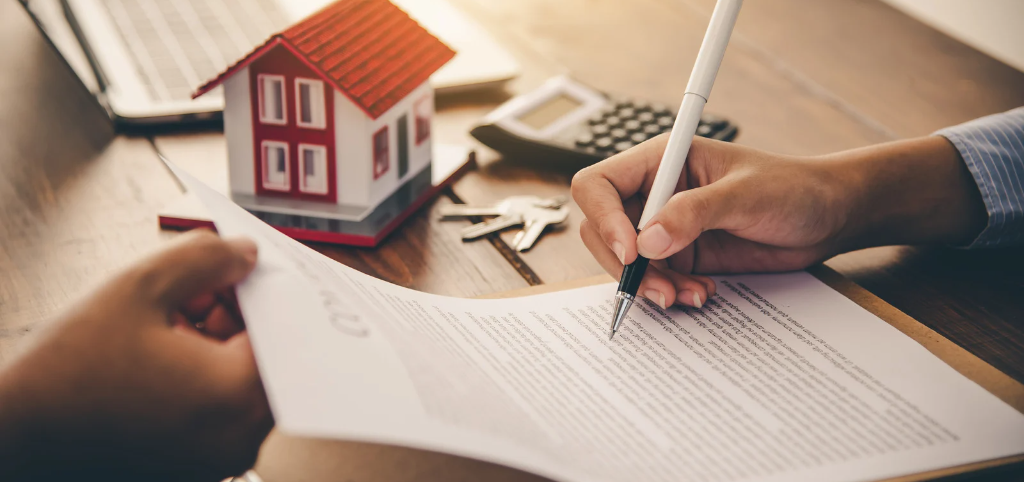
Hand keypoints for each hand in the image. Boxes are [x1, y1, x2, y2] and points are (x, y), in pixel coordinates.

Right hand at [0, 230, 271, 481]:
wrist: (14, 446)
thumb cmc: (68, 373)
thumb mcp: (137, 288)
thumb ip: (205, 258)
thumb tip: (247, 253)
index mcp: (239, 395)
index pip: (283, 327)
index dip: (258, 289)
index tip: (235, 266)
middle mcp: (242, 438)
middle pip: (265, 355)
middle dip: (235, 313)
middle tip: (192, 290)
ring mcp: (221, 459)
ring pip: (241, 381)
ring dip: (216, 343)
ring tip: (164, 323)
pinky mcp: (198, 467)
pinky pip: (220, 409)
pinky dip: (201, 376)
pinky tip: (157, 355)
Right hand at [571, 134, 984, 308]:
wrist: (827, 220)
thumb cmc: (794, 189)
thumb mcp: (746, 195)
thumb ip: (695, 213)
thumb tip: (647, 240)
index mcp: (661, 161)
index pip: (599, 184)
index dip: (604, 218)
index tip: (631, 251)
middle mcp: (654, 194)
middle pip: (602, 230)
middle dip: (625, 264)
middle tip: (659, 286)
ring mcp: (664, 228)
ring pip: (624, 263)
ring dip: (648, 285)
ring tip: (687, 294)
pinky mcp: (679, 257)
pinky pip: (653, 281)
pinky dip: (668, 293)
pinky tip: (700, 293)